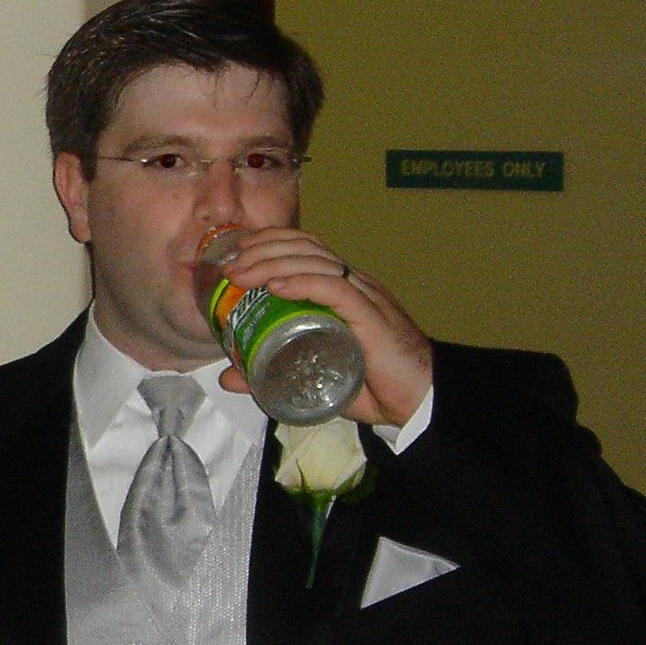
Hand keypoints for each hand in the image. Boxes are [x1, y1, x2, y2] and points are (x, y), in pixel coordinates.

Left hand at [214, 226, 432, 427]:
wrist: (417, 402)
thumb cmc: (370, 386)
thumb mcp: (309, 378)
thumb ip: (268, 376)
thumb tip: (227, 377)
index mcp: (340, 290)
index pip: (305, 249)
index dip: (270, 242)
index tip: (235, 252)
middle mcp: (352, 284)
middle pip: (305, 249)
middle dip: (262, 251)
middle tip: (229, 268)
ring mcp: (363, 297)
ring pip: (315, 263)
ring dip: (273, 264)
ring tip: (241, 276)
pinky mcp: (371, 316)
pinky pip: (335, 289)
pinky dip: (302, 283)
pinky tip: (276, 287)